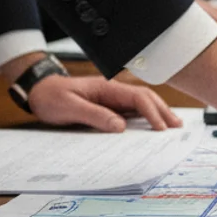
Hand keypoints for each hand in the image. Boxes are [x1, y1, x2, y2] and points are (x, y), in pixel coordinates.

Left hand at [28, 76, 181, 132]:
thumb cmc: (52, 96)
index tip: (160, 128)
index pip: (138, 98)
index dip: (152, 112)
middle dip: (163, 111)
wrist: (39, 91)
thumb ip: (94, 115)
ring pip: (141, 105)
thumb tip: (120, 127)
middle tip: (177, 127)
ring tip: (171, 126)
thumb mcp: (69, 106)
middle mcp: (114, 92)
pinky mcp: (108, 107)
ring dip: (157, 114)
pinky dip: (145, 118)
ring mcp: (112, 99)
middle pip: (146, 98)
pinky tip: (151, 127)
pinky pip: (131, 112)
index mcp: (108, 88)